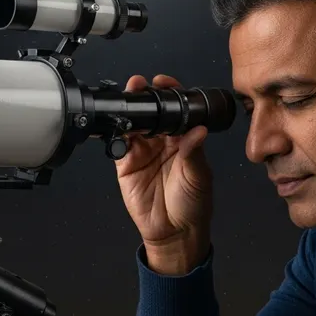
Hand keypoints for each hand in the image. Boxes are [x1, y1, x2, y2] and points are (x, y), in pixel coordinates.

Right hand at [116, 74, 213, 247]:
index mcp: (182, 139)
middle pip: (150, 112)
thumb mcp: (199, 176)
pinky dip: (116, 133)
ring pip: (132, 124)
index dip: (169, 93)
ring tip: (127, 99)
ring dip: (128, 110)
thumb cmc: (194, 204)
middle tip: (139, 85)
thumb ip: (193, 152)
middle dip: (143, 96)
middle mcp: (161, 142)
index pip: (175, 110)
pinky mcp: (125, 164)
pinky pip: (118, 144)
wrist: (175, 232)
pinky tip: (119, 127)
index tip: (164, 83)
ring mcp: (142, 151)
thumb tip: (199, 129)